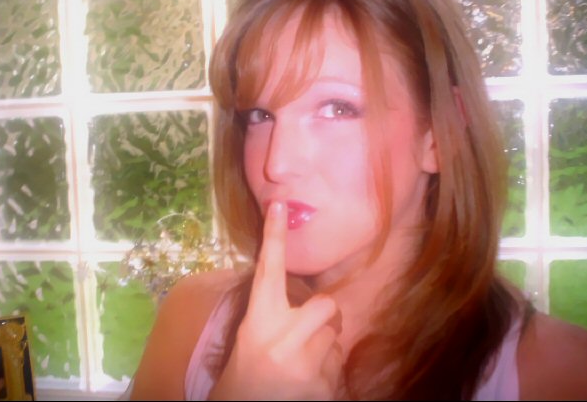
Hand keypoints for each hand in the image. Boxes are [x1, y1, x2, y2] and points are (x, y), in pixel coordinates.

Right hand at [209, 201, 342, 399]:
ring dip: (323, 347)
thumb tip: (313, 297)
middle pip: (326, 306)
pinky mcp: (323, 388)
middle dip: (322, 318)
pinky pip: (339, 364)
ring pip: (336, 337)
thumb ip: (276, 313)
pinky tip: (305, 383)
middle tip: (305, 333)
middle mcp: (282, 338)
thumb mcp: (253, 335)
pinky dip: (327, 372)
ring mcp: (305, 365)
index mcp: (258, 321)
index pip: (269, 270)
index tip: (278, 204)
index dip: (274, 236)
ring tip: (300, 364)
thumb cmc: (247, 369)